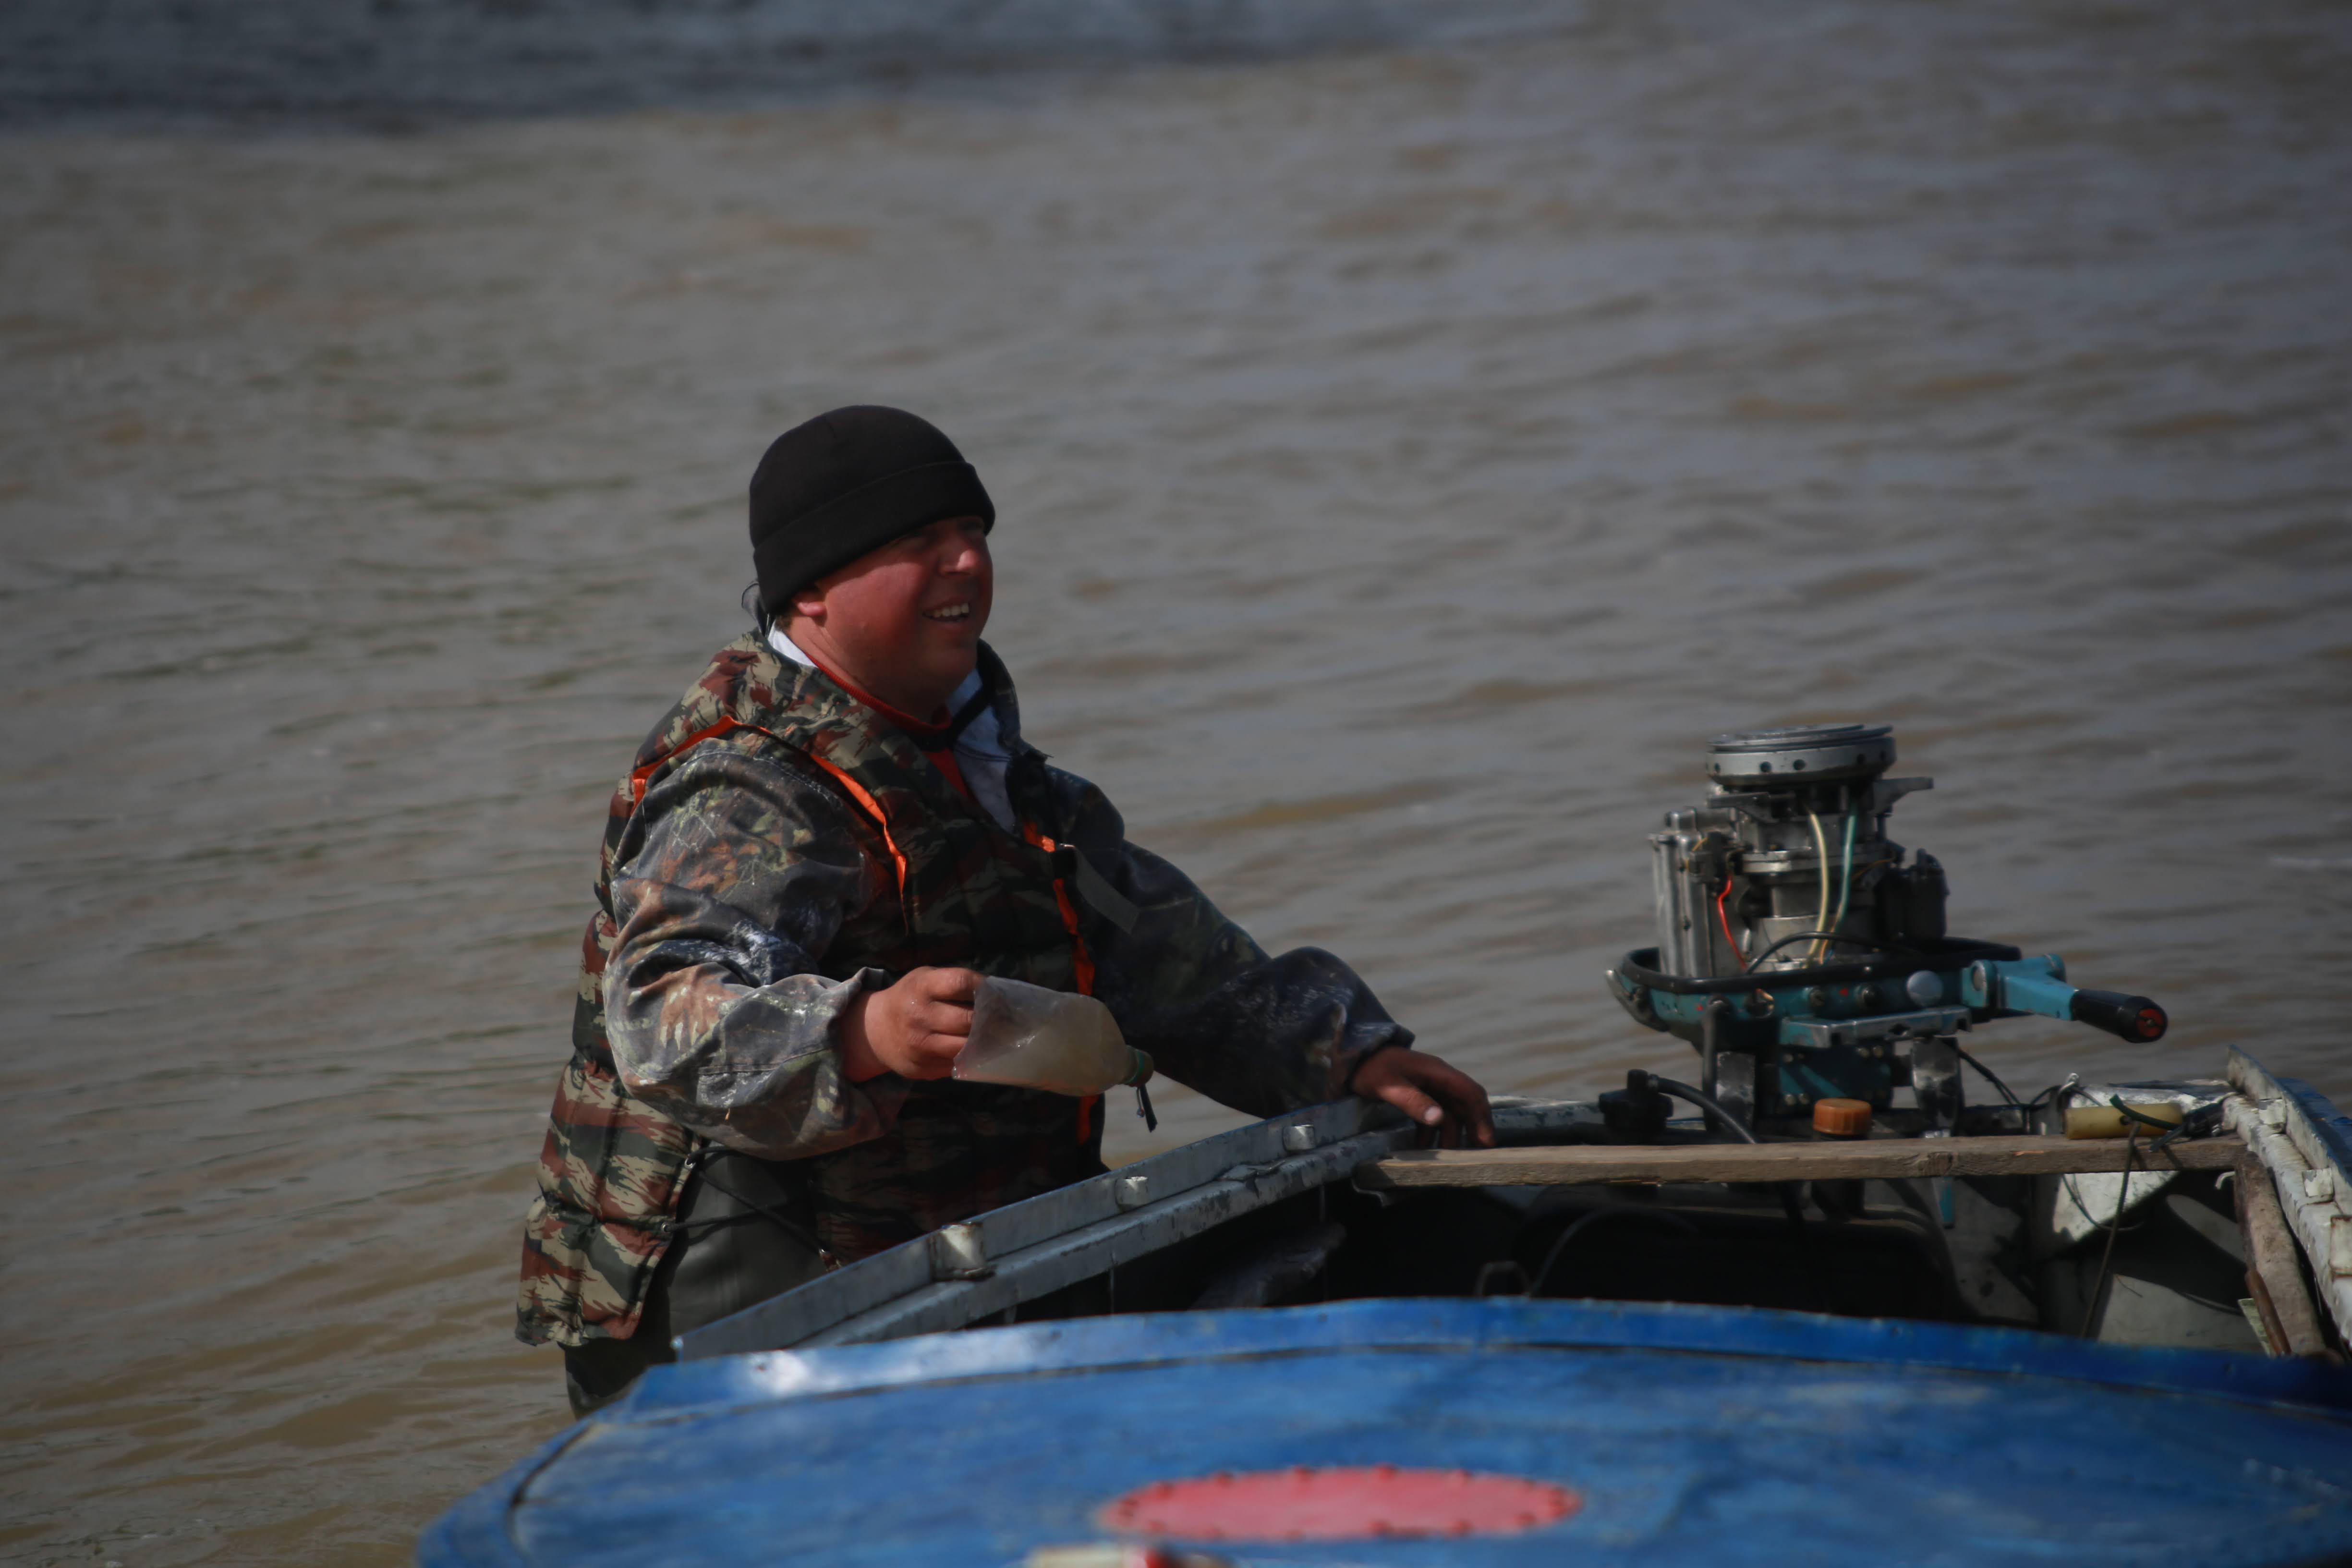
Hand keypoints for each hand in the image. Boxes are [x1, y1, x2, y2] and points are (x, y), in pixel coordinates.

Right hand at [840, 967, 983, 1081]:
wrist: (875, 1030)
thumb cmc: (911, 998)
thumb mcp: (925, 979)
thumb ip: (955, 983)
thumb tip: (996, 995)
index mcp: (921, 987)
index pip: (961, 982)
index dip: (983, 987)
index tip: (995, 993)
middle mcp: (919, 1016)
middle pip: (968, 1019)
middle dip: (990, 1019)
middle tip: (1004, 1019)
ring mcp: (920, 1046)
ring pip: (965, 1047)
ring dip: (984, 1042)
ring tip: (994, 1036)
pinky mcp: (923, 1068)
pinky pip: (957, 1064)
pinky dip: (970, 1058)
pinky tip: (975, 1050)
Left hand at [1351, 1047, 1495, 1148]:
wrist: (1352, 1057)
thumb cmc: (1371, 1068)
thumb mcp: (1389, 1085)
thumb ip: (1413, 1100)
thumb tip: (1439, 1118)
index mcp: (1437, 1072)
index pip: (1470, 1092)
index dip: (1482, 1116)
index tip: (1486, 1141)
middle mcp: (1438, 1078)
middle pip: (1465, 1105)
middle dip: (1472, 1129)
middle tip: (1474, 1156)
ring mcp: (1429, 1086)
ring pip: (1449, 1112)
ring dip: (1449, 1134)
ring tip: (1444, 1157)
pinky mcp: (1418, 1094)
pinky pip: (1432, 1114)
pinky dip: (1432, 1131)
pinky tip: (1423, 1147)